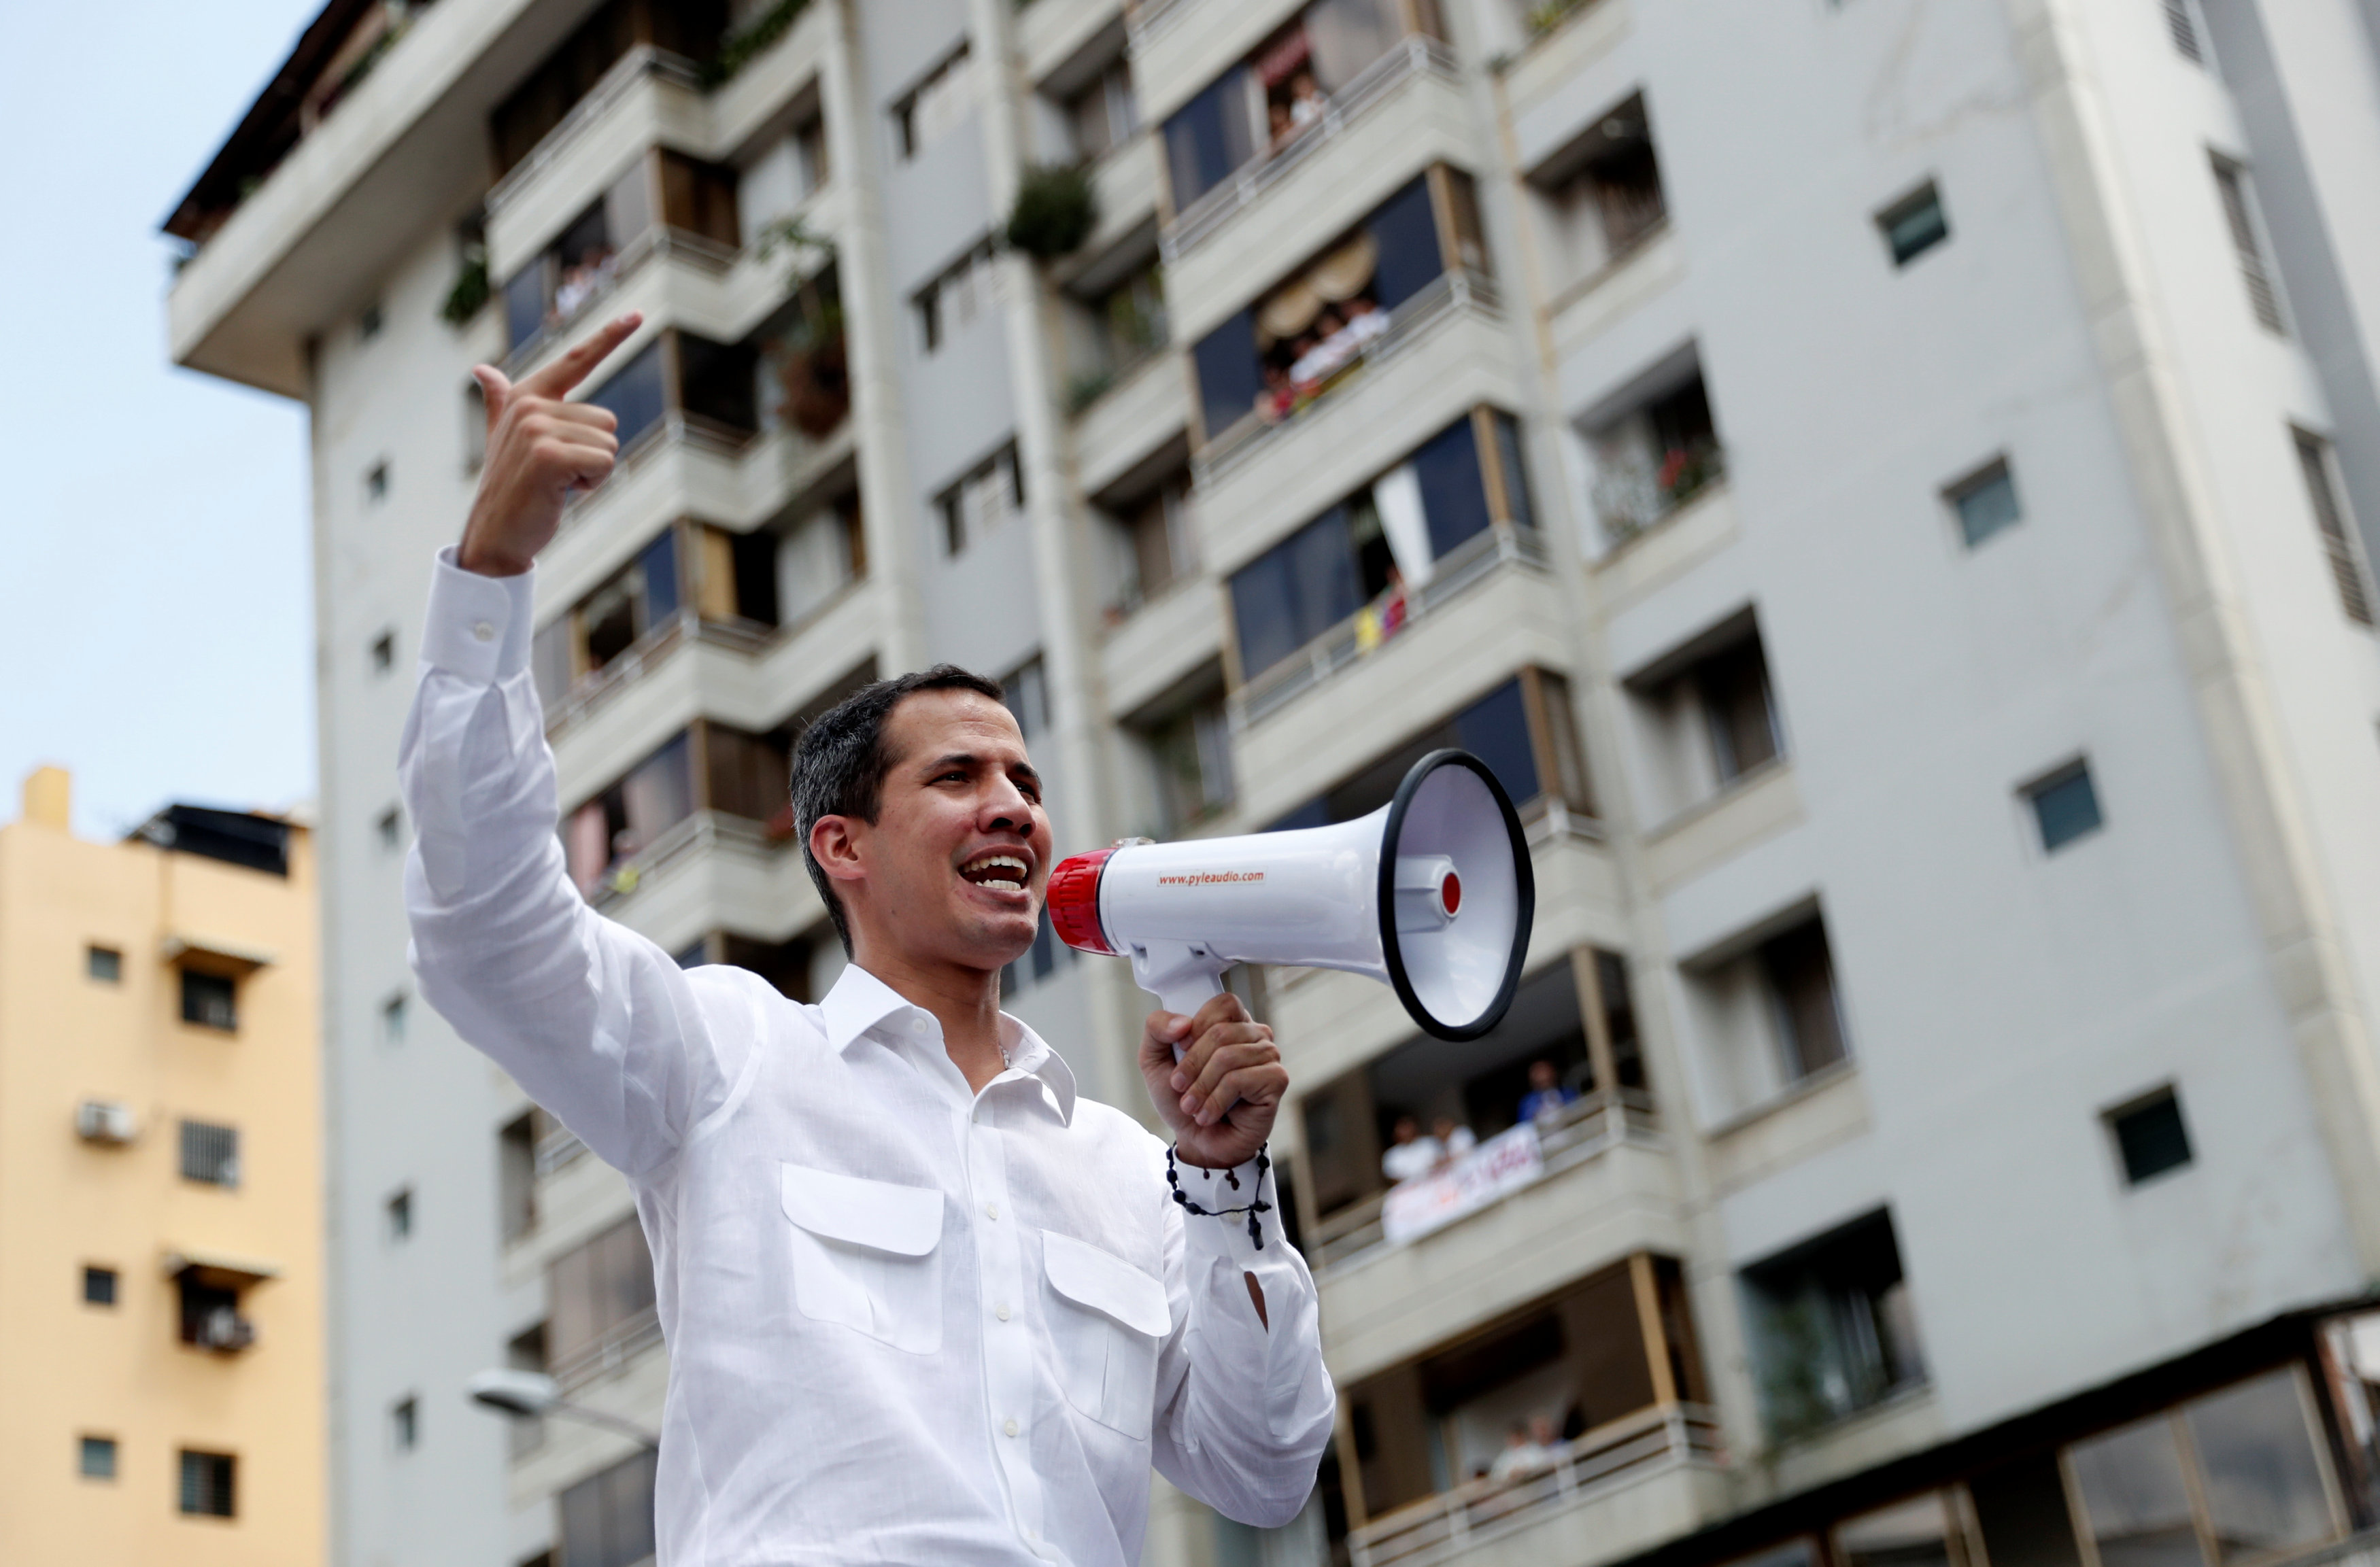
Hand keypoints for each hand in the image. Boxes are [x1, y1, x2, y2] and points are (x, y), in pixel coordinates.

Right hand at [456, 313, 642, 576]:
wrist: (494, 533)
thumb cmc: (510, 487)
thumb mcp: (503, 438)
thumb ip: (499, 401)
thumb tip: (481, 369)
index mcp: (525, 396)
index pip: (576, 360)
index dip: (609, 337)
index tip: (637, 315)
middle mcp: (530, 406)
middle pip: (607, 420)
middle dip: (593, 454)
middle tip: (558, 474)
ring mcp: (537, 428)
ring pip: (608, 443)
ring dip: (592, 472)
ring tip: (557, 484)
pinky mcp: (550, 455)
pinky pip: (605, 462)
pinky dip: (593, 484)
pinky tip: (561, 493)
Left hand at [1139, 994, 1287, 1169]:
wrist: (1197, 1142)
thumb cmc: (1181, 1099)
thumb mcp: (1155, 1061)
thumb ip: (1156, 1030)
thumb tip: (1182, 1022)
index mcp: (1231, 1023)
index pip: (1223, 1003)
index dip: (1198, 1025)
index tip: (1181, 1049)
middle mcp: (1255, 1035)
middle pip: (1220, 1032)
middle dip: (1192, 1064)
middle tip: (1179, 1088)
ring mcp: (1269, 1057)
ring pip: (1228, 1057)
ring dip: (1201, 1087)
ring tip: (1191, 1107)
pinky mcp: (1277, 1081)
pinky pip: (1241, 1079)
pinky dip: (1216, 1100)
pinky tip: (1208, 1115)